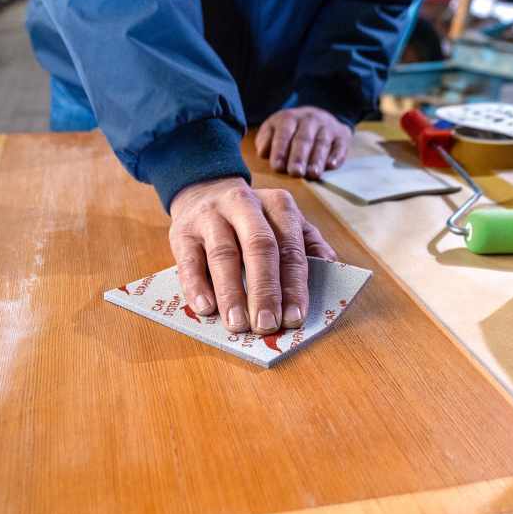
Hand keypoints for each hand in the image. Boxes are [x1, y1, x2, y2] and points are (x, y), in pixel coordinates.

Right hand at [169, 177, 335, 334]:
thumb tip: (330, 268)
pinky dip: (197, 286)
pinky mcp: (182, 231)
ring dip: (231, 294)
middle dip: (265, 290)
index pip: (289, 248)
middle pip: (258, 248)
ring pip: (223, 255)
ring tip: (238, 325)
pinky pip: (189, 261)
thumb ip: (307, 243)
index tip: (295, 316)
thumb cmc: (252, 217)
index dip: (293, 285)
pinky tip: (206, 309)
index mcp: (278, 205)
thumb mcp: (283, 220)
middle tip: (267, 324)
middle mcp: (244, 205)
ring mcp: (210, 217)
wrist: (204, 188)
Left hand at [255, 107, 350, 179]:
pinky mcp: (342, 135)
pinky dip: (337, 155)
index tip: (277, 167)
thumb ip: (265, 140)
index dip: (280, 150)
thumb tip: (263, 152)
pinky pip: (340, 145)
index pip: (284, 134)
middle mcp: (309, 119)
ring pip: (322, 142)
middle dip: (299, 157)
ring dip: (317, 159)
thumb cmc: (289, 131)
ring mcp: (327, 127)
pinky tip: (331, 166)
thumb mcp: (273, 130)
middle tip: (295, 172)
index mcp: (289, 118)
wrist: (318, 117)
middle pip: (304, 139)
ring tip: (312, 174)